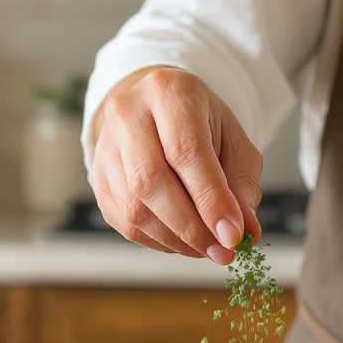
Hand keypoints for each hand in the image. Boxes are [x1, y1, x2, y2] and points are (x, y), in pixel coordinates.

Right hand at [90, 67, 262, 263]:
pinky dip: (158, 241)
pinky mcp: (98, 179)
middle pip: (151, 181)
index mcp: (167, 91)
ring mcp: (105, 147)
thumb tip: (244, 231)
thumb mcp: (233, 142)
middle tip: (221, 251)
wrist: (158, 112)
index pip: (185, 150)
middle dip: (190, 226)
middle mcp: (128, 114)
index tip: (233, 234)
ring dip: (175, 239)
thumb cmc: (202, 126)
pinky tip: (182, 241)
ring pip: (134, 208)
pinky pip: (124, 223)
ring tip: (206, 247)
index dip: (210, 199)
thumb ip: (241, 185)